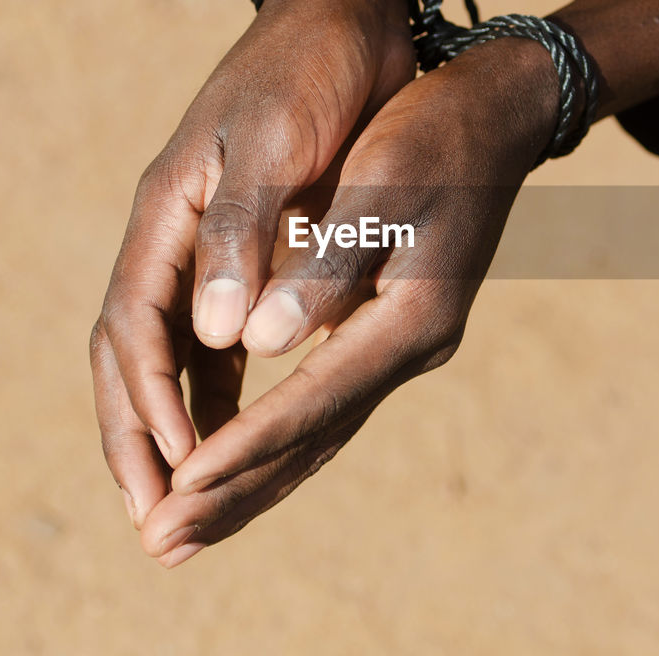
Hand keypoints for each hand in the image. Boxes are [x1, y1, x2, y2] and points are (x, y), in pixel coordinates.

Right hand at [90, 0, 415, 533]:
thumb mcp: (272, 141)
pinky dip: (217, 398)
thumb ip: (245, 234)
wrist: (345, 18)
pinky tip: (235, 439)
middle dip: (140, 442)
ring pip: (174, 361)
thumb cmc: (309, 70)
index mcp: (169, 214)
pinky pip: (215, 344)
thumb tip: (216, 342)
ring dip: (176, 434)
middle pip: (134, 359)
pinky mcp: (250, 253)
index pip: (136, 329)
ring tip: (190, 505)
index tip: (179, 474)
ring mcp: (211, 249)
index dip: (150, 406)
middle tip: (157, 524)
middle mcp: (179, 240)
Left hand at [136, 38, 561, 565]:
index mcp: (411, 318)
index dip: (244, 443)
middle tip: (162, 542)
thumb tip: (258, 338)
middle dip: (235, 492)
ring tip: (187, 525)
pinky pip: (323, 404)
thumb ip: (325, 266)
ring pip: (318, 433)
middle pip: (314, 440)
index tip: (179, 485)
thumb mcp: (382, 186)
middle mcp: (409, 347)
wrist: (495, 116)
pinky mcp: (388, 330)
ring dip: (250, 481)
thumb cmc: (435, 137)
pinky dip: (276, 439)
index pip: (313, 401)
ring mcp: (402, 345)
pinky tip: (237, 457)